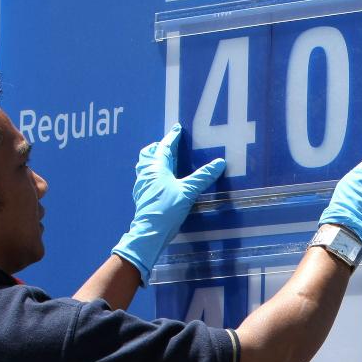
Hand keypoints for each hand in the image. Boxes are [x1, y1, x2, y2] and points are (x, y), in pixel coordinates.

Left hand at [112, 124, 224, 283]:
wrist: (149, 232)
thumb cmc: (166, 209)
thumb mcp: (188, 191)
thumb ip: (203, 177)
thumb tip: (219, 162)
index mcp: (156, 167)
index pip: (164, 147)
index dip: (172, 137)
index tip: (177, 129)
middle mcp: (147, 173)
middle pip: (150, 153)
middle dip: (159, 147)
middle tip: (170, 144)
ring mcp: (143, 185)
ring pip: (146, 165)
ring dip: (155, 159)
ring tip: (166, 160)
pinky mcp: (143, 196)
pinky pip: (147, 177)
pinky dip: (155, 172)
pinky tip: (163, 180)